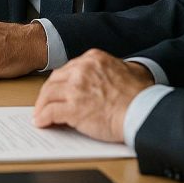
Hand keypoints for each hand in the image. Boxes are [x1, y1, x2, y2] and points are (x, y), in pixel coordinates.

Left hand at [32, 49, 153, 142]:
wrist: (144, 111)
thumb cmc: (141, 96)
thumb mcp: (129, 70)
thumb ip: (115, 68)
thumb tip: (118, 70)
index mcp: (93, 59)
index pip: (68, 69)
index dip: (61, 82)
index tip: (58, 89)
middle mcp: (81, 70)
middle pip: (55, 80)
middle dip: (48, 93)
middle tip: (44, 102)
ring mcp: (75, 89)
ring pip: (48, 95)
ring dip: (41, 105)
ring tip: (40, 114)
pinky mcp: (73, 108)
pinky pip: (50, 112)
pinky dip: (43, 117)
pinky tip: (42, 122)